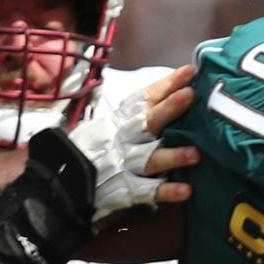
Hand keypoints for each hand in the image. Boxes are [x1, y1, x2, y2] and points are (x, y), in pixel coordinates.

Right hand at [64, 63, 201, 223]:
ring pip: (151, 158)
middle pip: (148, 122)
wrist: (67, 179)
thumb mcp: (115, 124)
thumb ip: (142, 113)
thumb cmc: (98, 149)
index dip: (167, 84)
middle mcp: (125, 139)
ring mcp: (126, 165)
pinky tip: (186, 190)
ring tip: (195, 154)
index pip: (145, 98)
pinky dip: (167, 191)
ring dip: (173, 155)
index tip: (190, 72)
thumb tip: (176, 92)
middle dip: (169, 108)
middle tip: (190, 96)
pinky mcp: (127, 191)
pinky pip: (149, 191)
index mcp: (122, 120)